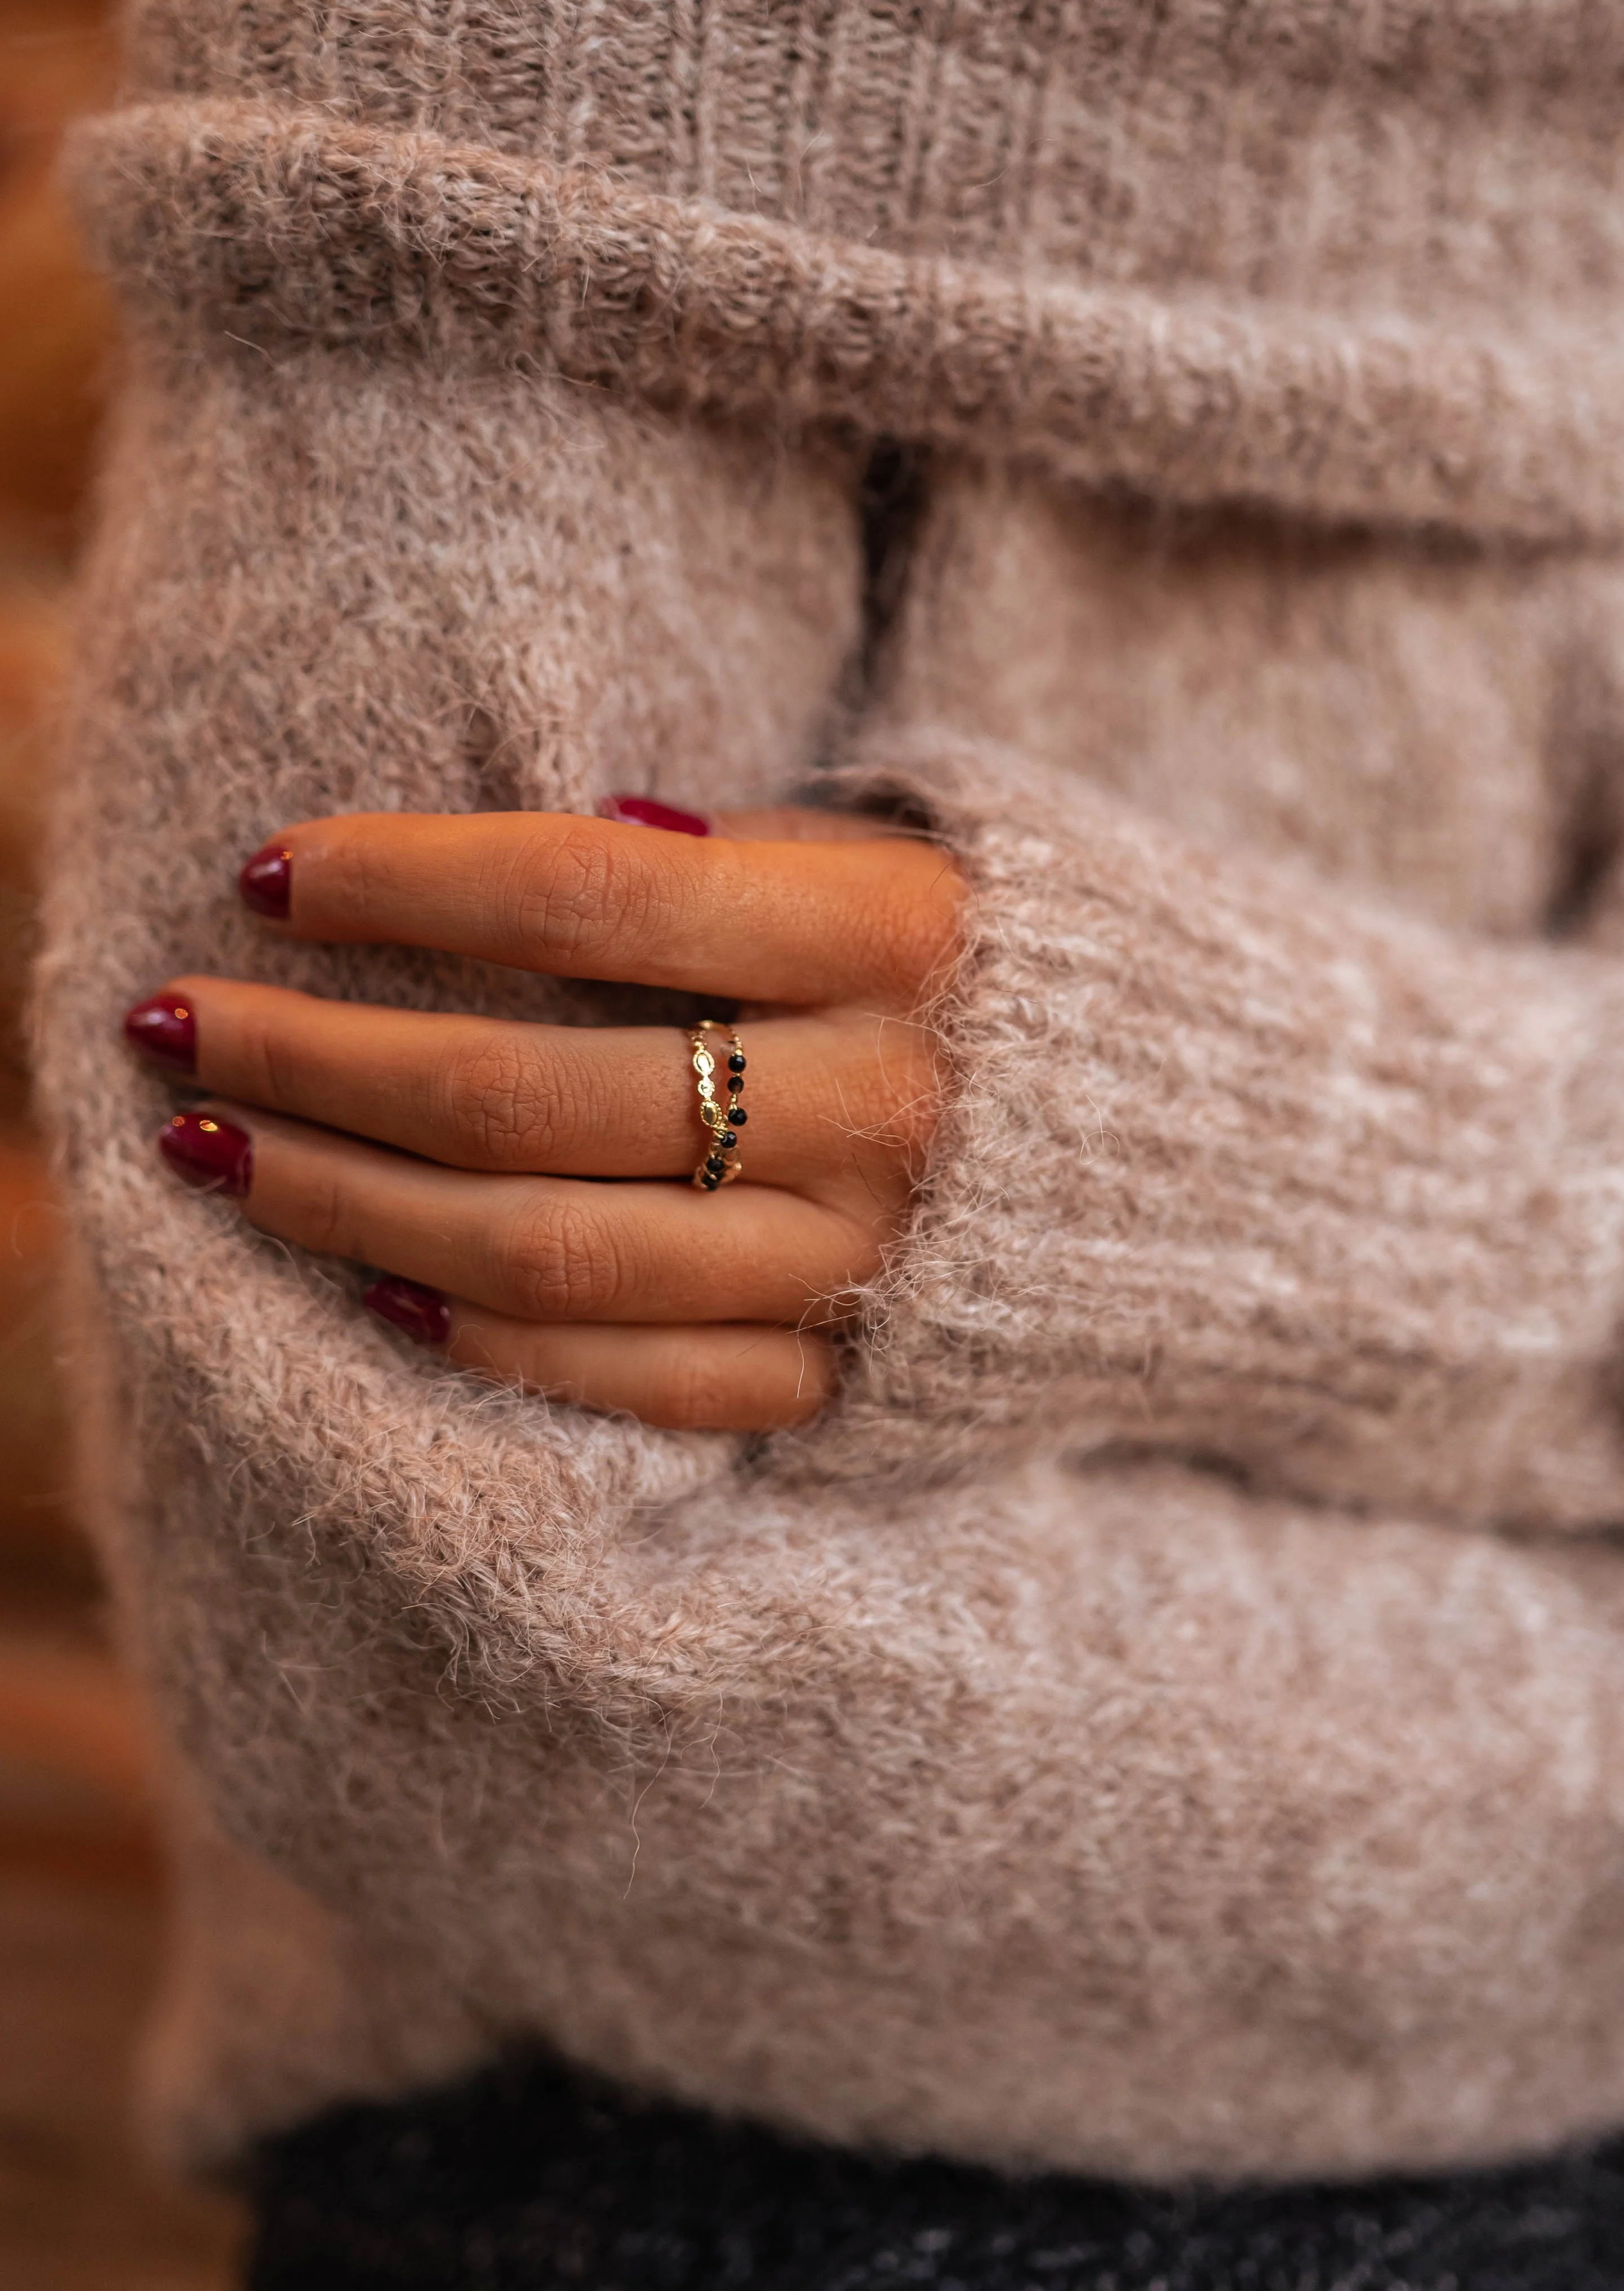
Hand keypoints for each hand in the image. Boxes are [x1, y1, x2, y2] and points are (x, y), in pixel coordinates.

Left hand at [126, 803, 964, 1430]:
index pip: (589, 892)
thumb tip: (547, 847)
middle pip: (527, 1094)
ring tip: (221, 1153)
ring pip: (547, 1257)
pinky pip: (634, 1384)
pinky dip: (486, 1342)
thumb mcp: (918, 856)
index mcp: (898, 939)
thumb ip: (743, 856)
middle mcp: (879, 1107)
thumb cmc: (1033, 970)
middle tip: (170, 1025)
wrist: (1228, 1165)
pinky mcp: (849, 1383)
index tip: (265, 870)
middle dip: (315, 1055)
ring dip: (349, 1207)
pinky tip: (377, 1286)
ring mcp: (862, 1266)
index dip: (402, 877)